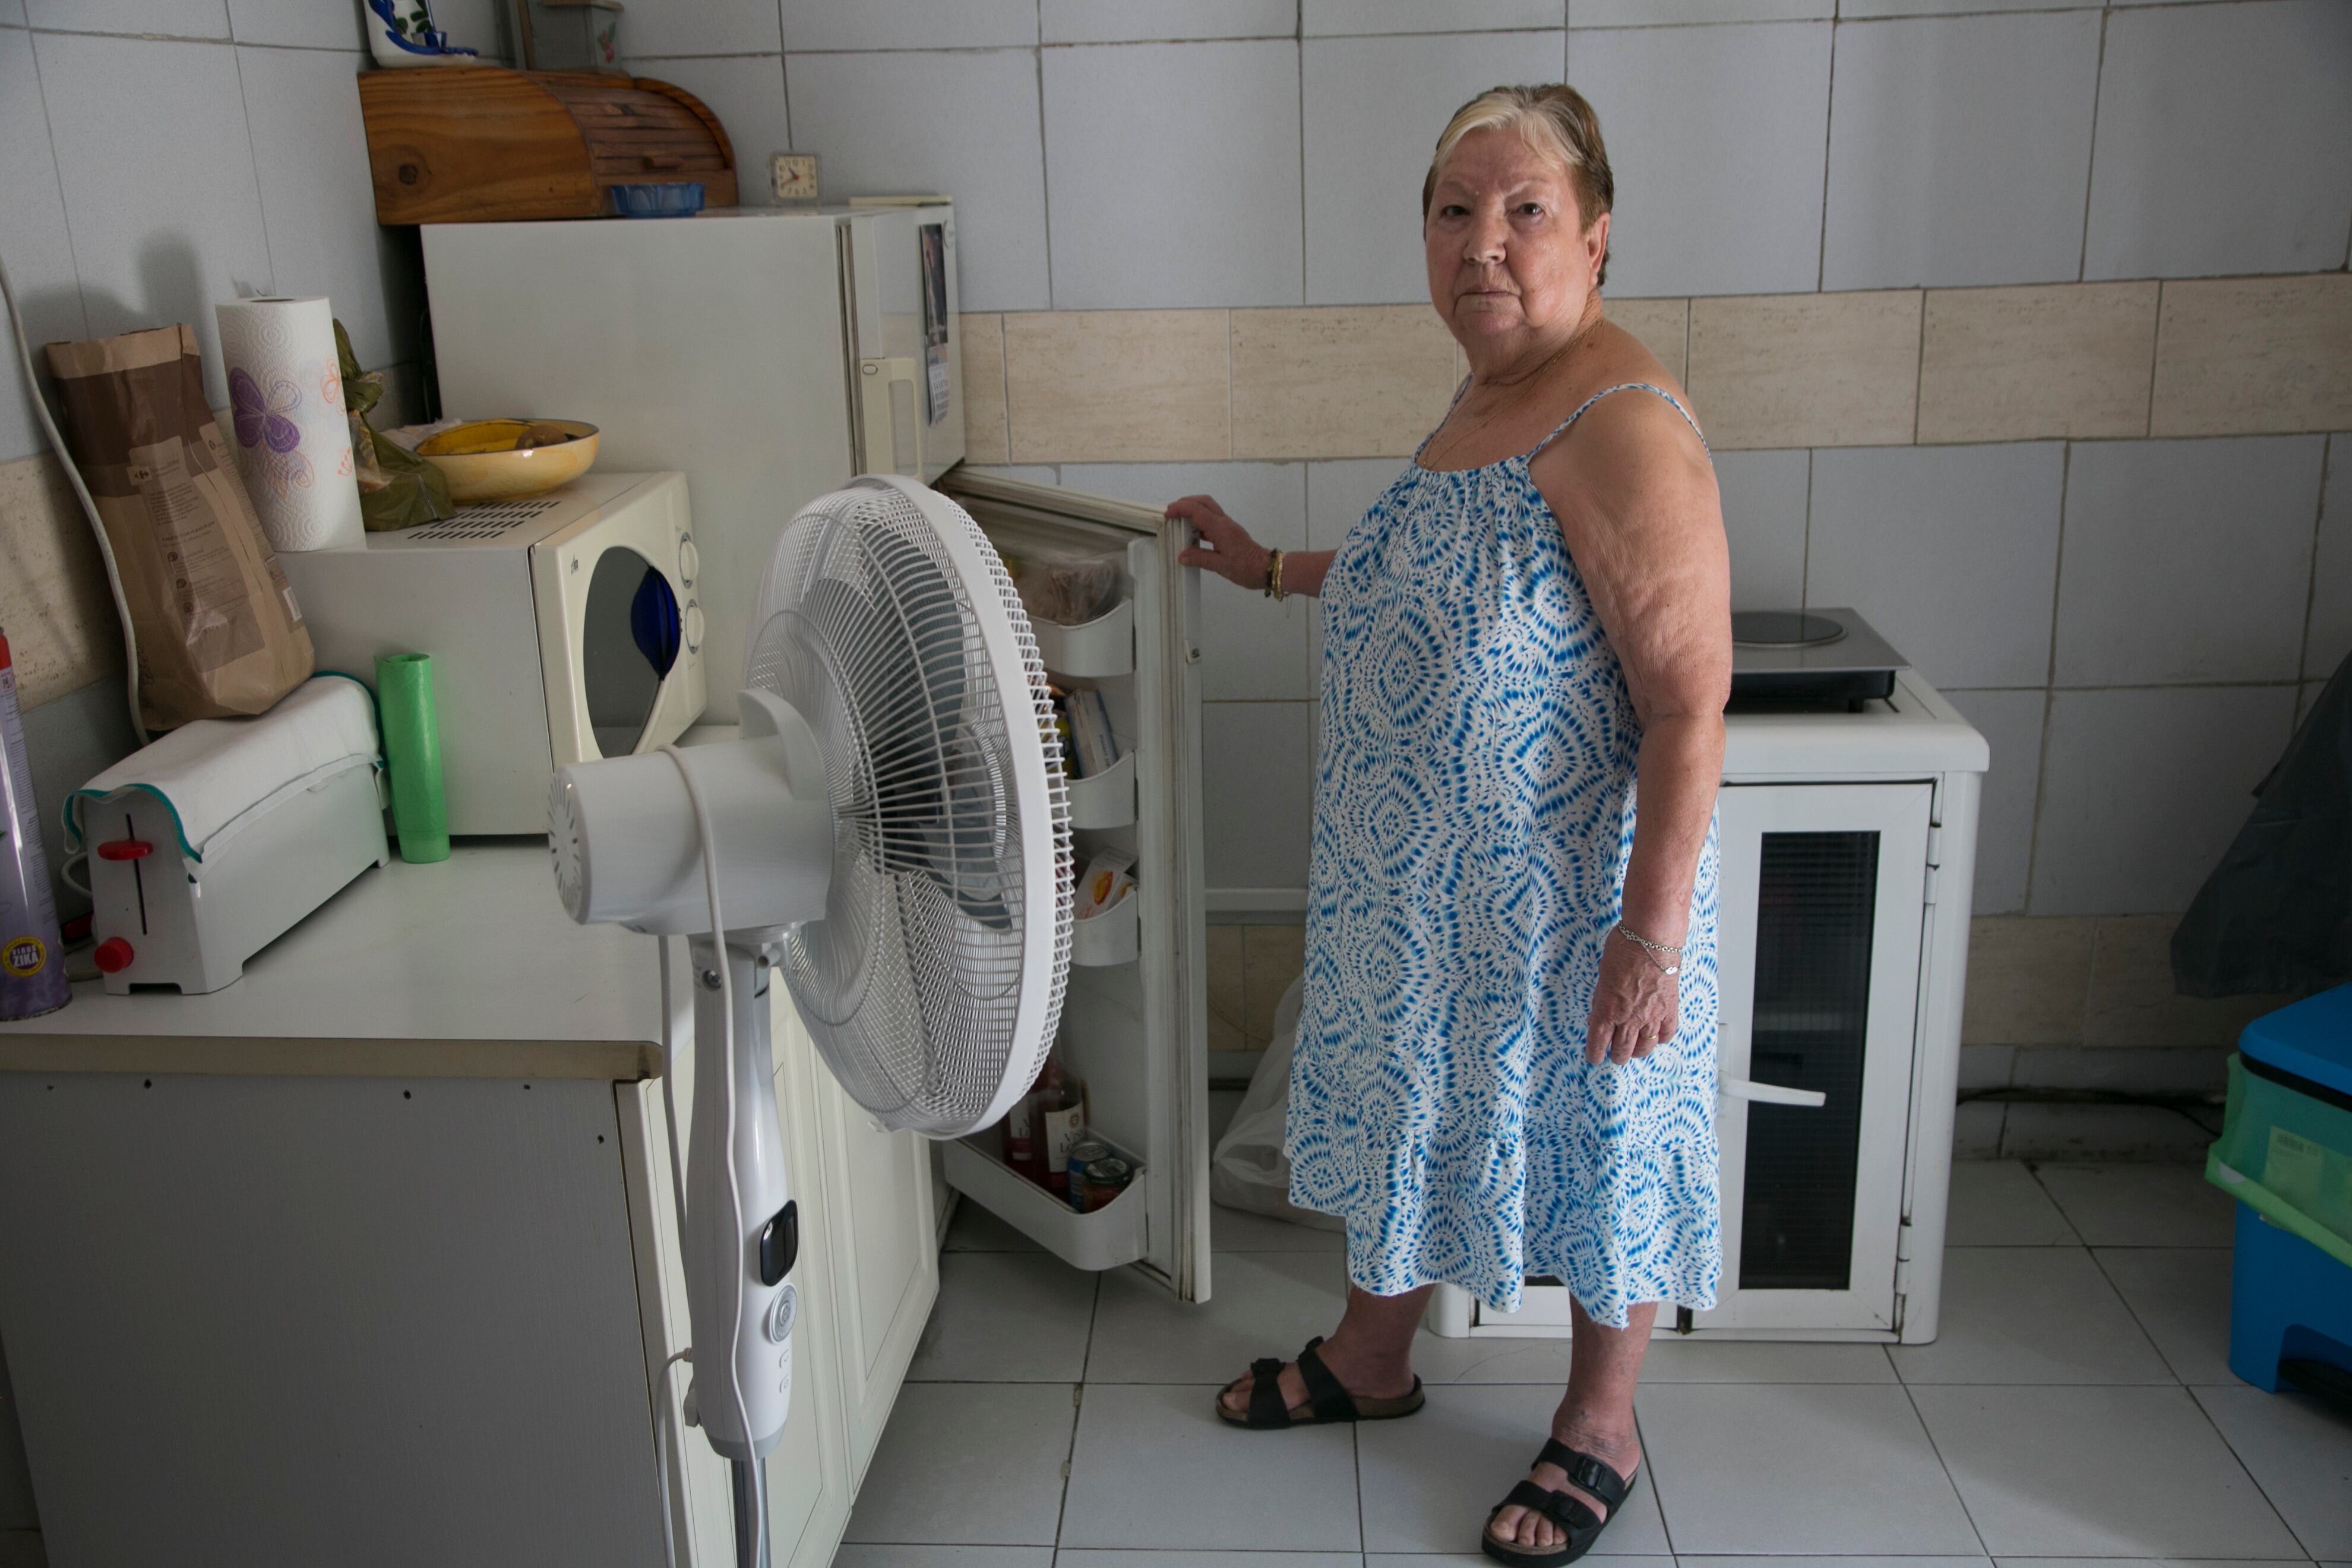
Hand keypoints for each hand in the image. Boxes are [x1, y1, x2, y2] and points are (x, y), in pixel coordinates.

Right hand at [1168, 495, 1268, 590]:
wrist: (1266, 569)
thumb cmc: (1246, 568)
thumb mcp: (1221, 566)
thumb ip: (1200, 559)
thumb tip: (1182, 556)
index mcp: (1220, 528)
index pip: (1197, 510)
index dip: (1180, 509)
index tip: (1167, 514)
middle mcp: (1224, 523)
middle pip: (1204, 501)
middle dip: (1186, 502)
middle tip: (1172, 511)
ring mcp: (1227, 526)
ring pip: (1208, 508)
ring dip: (1193, 509)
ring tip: (1179, 520)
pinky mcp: (1229, 532)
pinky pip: (1212, 520)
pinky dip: (1199, 521)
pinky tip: (1192, 533)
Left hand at [1585, 928, 1680, 1065]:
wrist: (1651, 939)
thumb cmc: (1622, 950)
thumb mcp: (1602, 977)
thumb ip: (1601, 1000)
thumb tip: (1597, 1016)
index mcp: (1607, 1010)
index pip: (1598, 1042)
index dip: (1595, 1054)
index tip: (1594, 1059)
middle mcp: (1629, 1018)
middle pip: (1622, 1050)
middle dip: (1617, 1056)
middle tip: (1615, 1057)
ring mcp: (1651, 1016)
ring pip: (1645, 1047)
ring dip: (1637, 1052)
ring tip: (1634, 1051)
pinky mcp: (1669, 1009)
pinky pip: (1666, 1034)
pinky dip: (1660, 1039)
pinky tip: (1657, 1037)